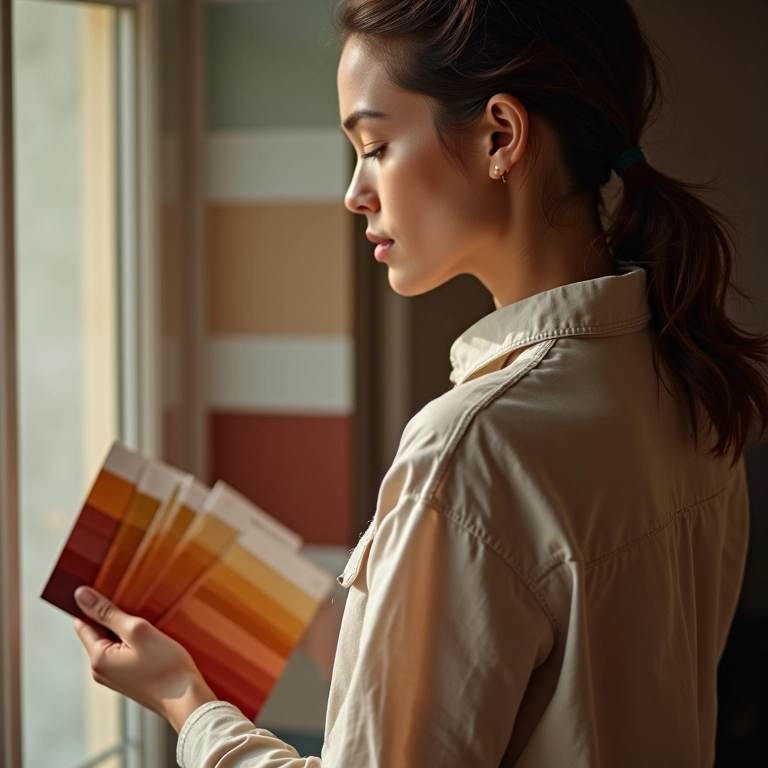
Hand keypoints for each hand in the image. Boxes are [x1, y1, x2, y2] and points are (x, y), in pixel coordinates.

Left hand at [73, 586, 217, 732]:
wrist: (187, 699)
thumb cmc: (165, 666)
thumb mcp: (137, 631)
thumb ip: (108, 613)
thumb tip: (81, 596)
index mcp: (97, 659)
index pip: (82, 624)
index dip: (91, 605)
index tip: (107, 592)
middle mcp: (100, 671)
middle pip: (97, 633)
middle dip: (111, 617)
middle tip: (134, 606)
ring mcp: (115, 677)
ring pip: (112, 642)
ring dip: (124, 629)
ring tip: (145, 624)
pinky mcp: (129, 679)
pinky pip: (123, 652)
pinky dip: (133, 642)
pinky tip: (151, 639)